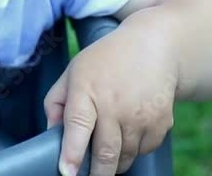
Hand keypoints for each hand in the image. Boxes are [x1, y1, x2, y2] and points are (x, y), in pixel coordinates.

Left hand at [43, 18, 177, 175]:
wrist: (152, 48)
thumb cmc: (104, 61)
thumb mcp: (72, 73)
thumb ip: (55, 102)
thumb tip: (50, 133)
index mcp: (86, 90)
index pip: (78, 126)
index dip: (72, 153)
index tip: (67, 172)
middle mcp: (115, 105)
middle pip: (105, 152)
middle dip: (96, 173)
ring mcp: (141, 115)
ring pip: (124, 156)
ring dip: (113, 162)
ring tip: (104, 151)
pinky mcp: (161, 123)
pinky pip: (143, 150)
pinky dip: (133, 150)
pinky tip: (126, 134)